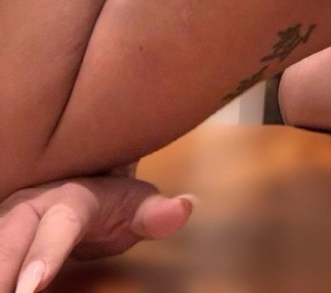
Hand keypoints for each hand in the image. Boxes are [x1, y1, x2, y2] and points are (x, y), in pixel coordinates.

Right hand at [0, 172, 195, 292]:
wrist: (83, 176)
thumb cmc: (111, 202)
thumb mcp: (135, 205)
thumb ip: (154, 212)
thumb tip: (185, 207)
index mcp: (68, 200)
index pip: (57, 226)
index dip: (44, 255)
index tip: (31, 288)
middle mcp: (28, 208)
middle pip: (7, 241)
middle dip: (1, 271)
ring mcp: (5, 223)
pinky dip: (1, 271)